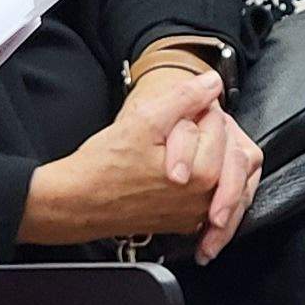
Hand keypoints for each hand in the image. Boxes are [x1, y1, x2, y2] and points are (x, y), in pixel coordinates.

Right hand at [22, 69, 250, 258]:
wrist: (79, 202)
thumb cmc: (104, 167)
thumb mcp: (144, 120)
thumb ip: (185, 98)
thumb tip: (212, 81)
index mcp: (203, 173)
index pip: (219, 124)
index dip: (195, 110)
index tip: (173, 113)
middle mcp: (206, 198)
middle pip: (225, 148)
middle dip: (204, 132)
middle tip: (172, 129)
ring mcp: (197, 214)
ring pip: (222, 172)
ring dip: (208, 154)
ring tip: (176, 146)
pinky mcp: (187, 222)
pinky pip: (212, 196)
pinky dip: (206, 180)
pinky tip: (183, 168)